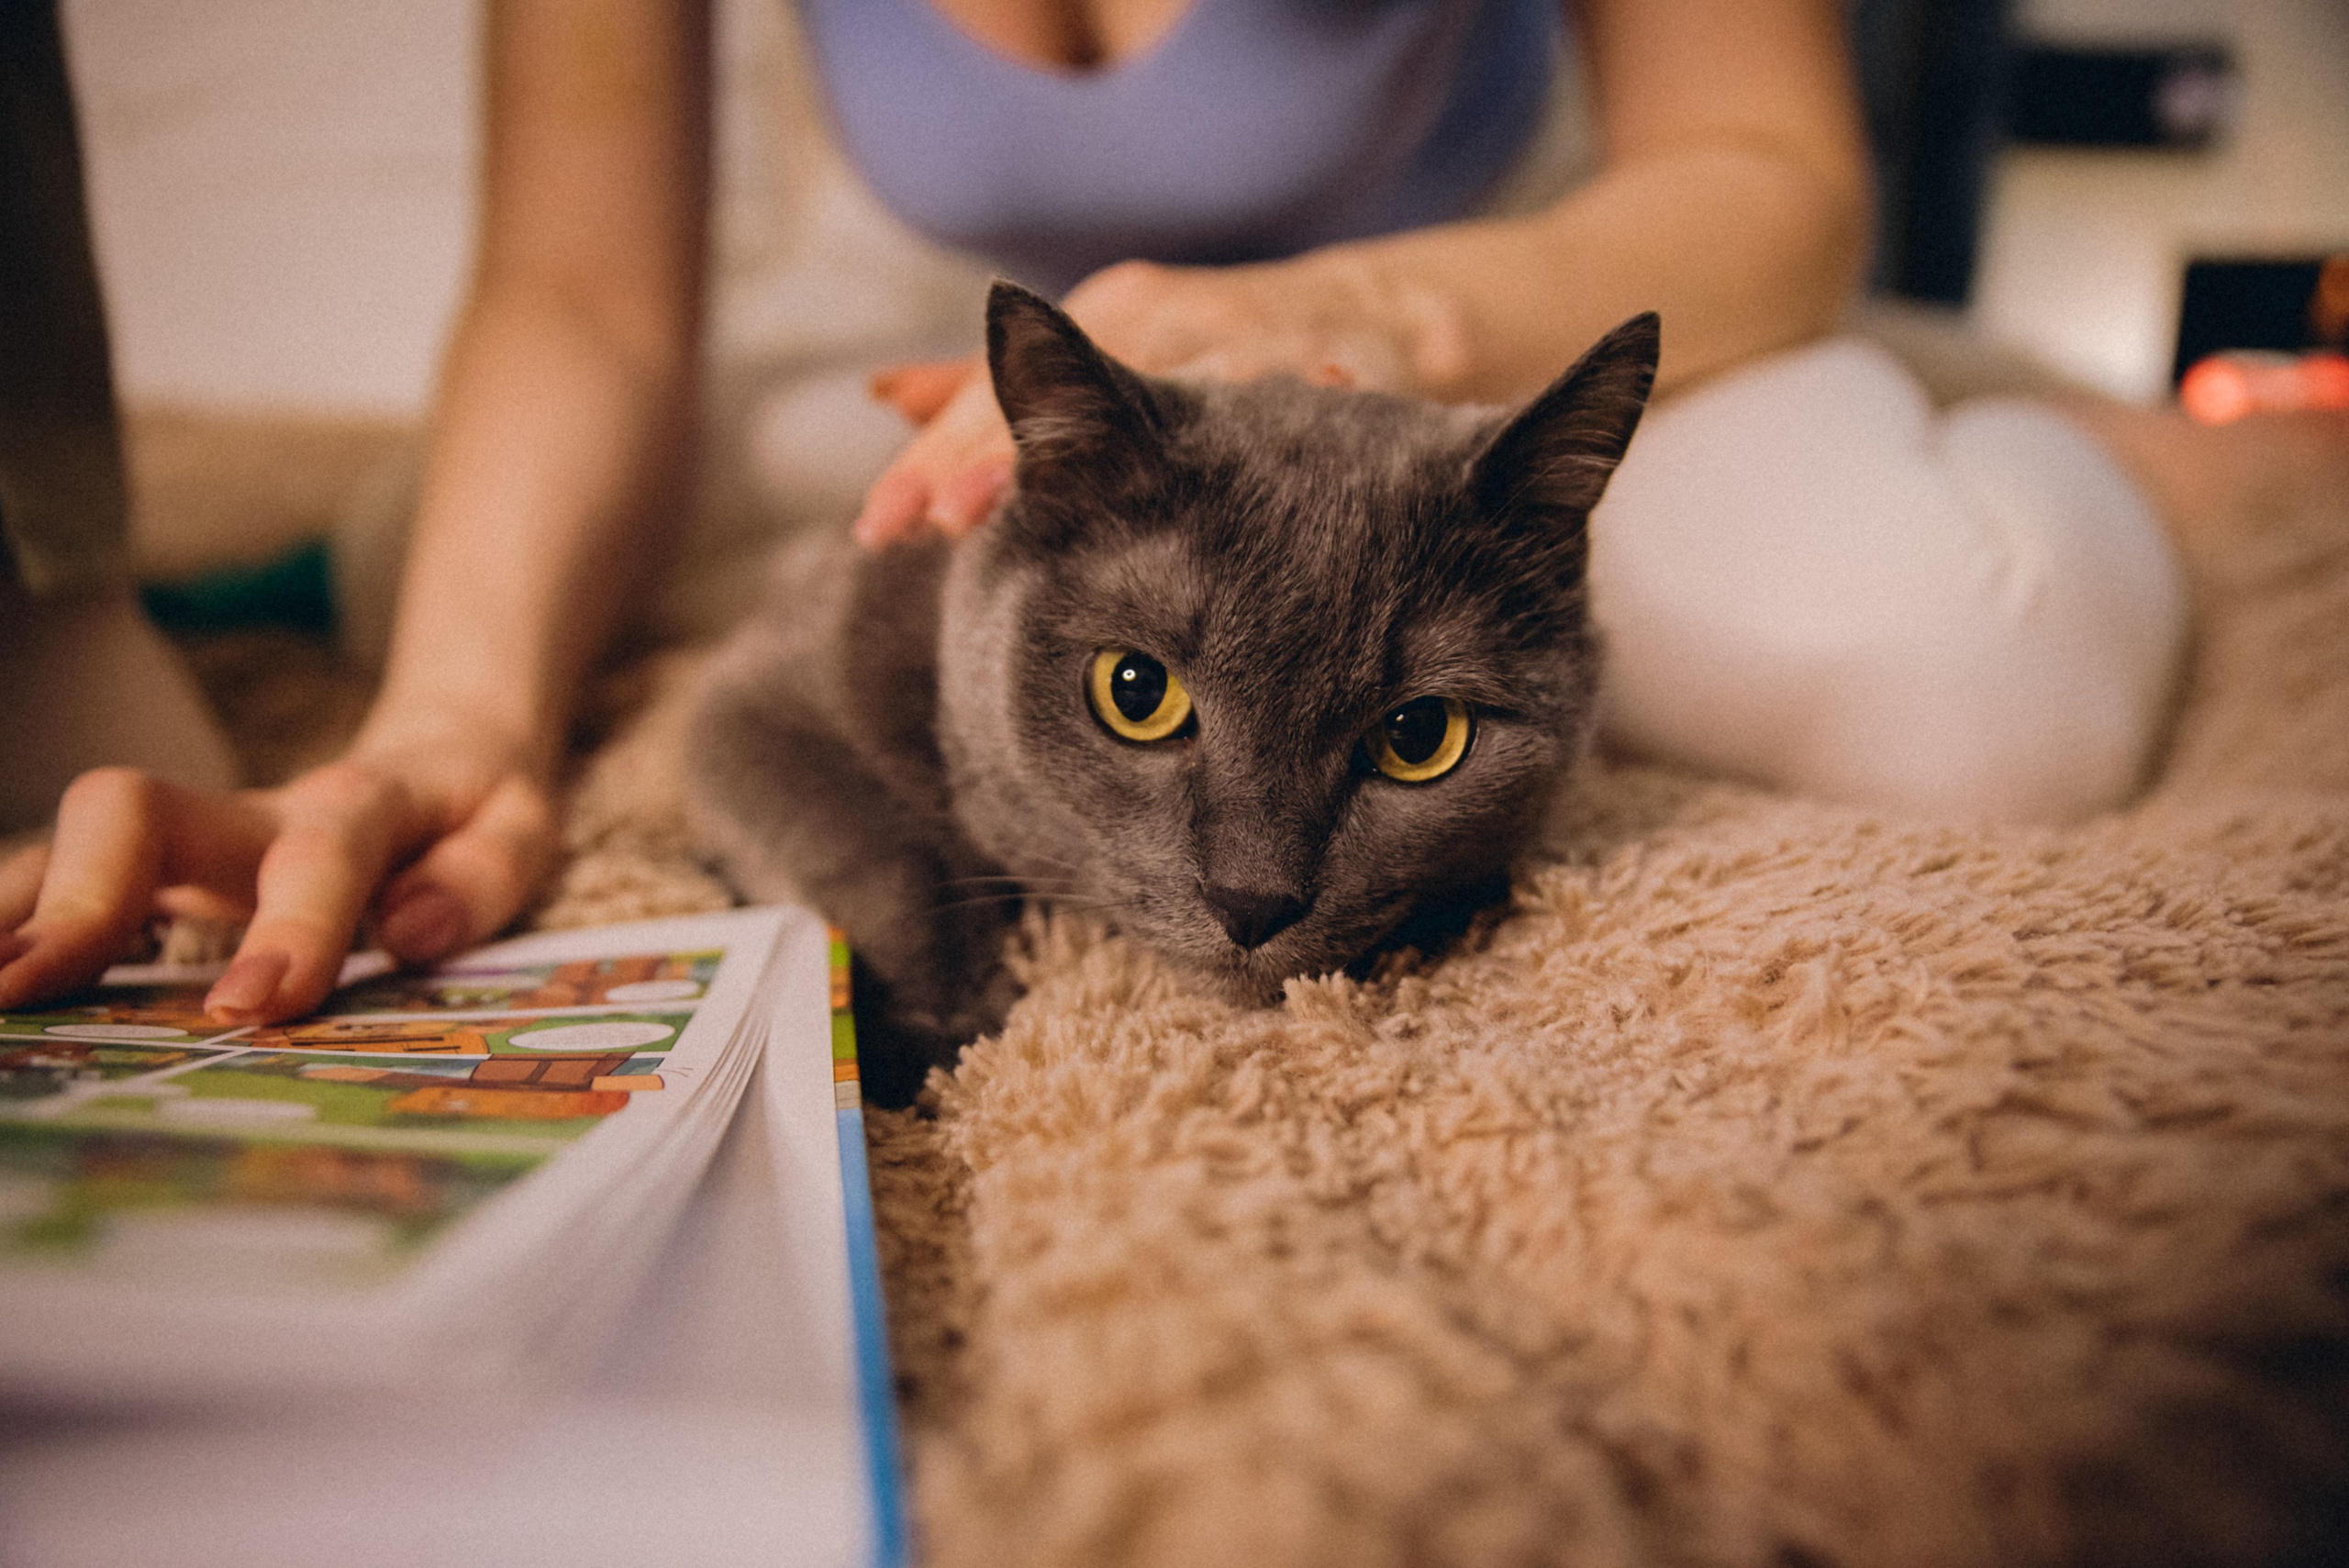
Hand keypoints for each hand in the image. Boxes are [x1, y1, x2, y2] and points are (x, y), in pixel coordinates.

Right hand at [0, 720, 557, 1025]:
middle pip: (133, 814)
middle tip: (19, 991)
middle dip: (77, 899)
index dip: (287, 922)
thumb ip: (478, 877)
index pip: (317, 852)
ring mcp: (183, 839)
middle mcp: (247, 813)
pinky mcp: (146, 868)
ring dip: (9, 914)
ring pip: (70, 847)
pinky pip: (57, 885)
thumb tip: (406, 932)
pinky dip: (11, 925)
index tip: (246, 1006)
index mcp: (357, 807)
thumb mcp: (518, 828)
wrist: (438, 750)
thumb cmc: (472, 808)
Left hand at [851, 256, 1467, 545]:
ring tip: (1064, 487)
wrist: (1368, 312)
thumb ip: (995, 388)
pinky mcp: (1331, 352)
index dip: (936, 461)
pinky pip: (1311, 380)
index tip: (879, 528)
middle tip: (946, 517)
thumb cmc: (1211, 352)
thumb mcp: (1105, 356)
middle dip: (1005, 456)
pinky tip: (1301, 406)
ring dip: (1133, 438)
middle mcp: (1160, 318)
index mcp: (1098, 324)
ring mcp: (1245, 332)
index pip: (998, 398)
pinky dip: (1305, 392)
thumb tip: (881, 396)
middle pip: (1069, 395)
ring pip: (1178, 387)